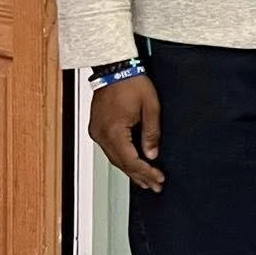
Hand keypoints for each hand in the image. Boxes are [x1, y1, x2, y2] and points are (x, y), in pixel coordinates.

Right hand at [90, 76, 164, 191]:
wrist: (114, 68)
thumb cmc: (132, 83)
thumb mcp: (151, 108)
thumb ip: (151, 133)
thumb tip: (152, 155)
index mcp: (114, 131)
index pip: (131, 161)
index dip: (146, 172)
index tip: (159, 179)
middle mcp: (101, 134)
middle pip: (121, 163)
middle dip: (139, 176)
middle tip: (155, 186)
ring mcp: (97, 132)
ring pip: (114, 158)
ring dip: (130, 170)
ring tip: (145, 181)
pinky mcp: (97, 128)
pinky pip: (110, 150)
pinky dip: (122, 159)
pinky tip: (131, 164)